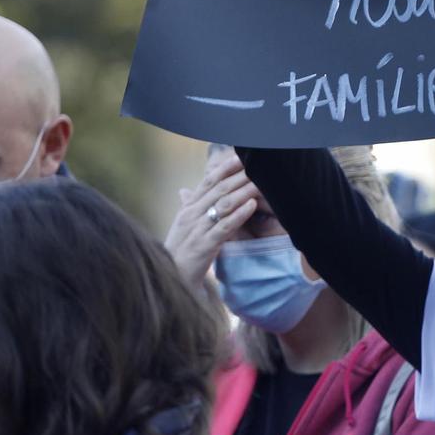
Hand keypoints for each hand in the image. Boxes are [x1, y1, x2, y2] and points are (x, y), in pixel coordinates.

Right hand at [164, 155, 258, 288]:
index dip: (226, 167)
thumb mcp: (183, 226)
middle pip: (219, 189)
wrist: (173, 278)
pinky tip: (251, 205)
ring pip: (223, 204)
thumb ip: (188, 207)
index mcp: (188, 208)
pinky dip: (239, 214)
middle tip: (258, 164)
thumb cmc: (180, 251)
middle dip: (239, 175)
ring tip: (261, 181)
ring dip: (243, 191)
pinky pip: (224, 226)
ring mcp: (197, 229)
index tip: (242, 155)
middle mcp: (191, 215)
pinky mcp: (204, 245)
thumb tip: (184, 190)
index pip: (208, 181)